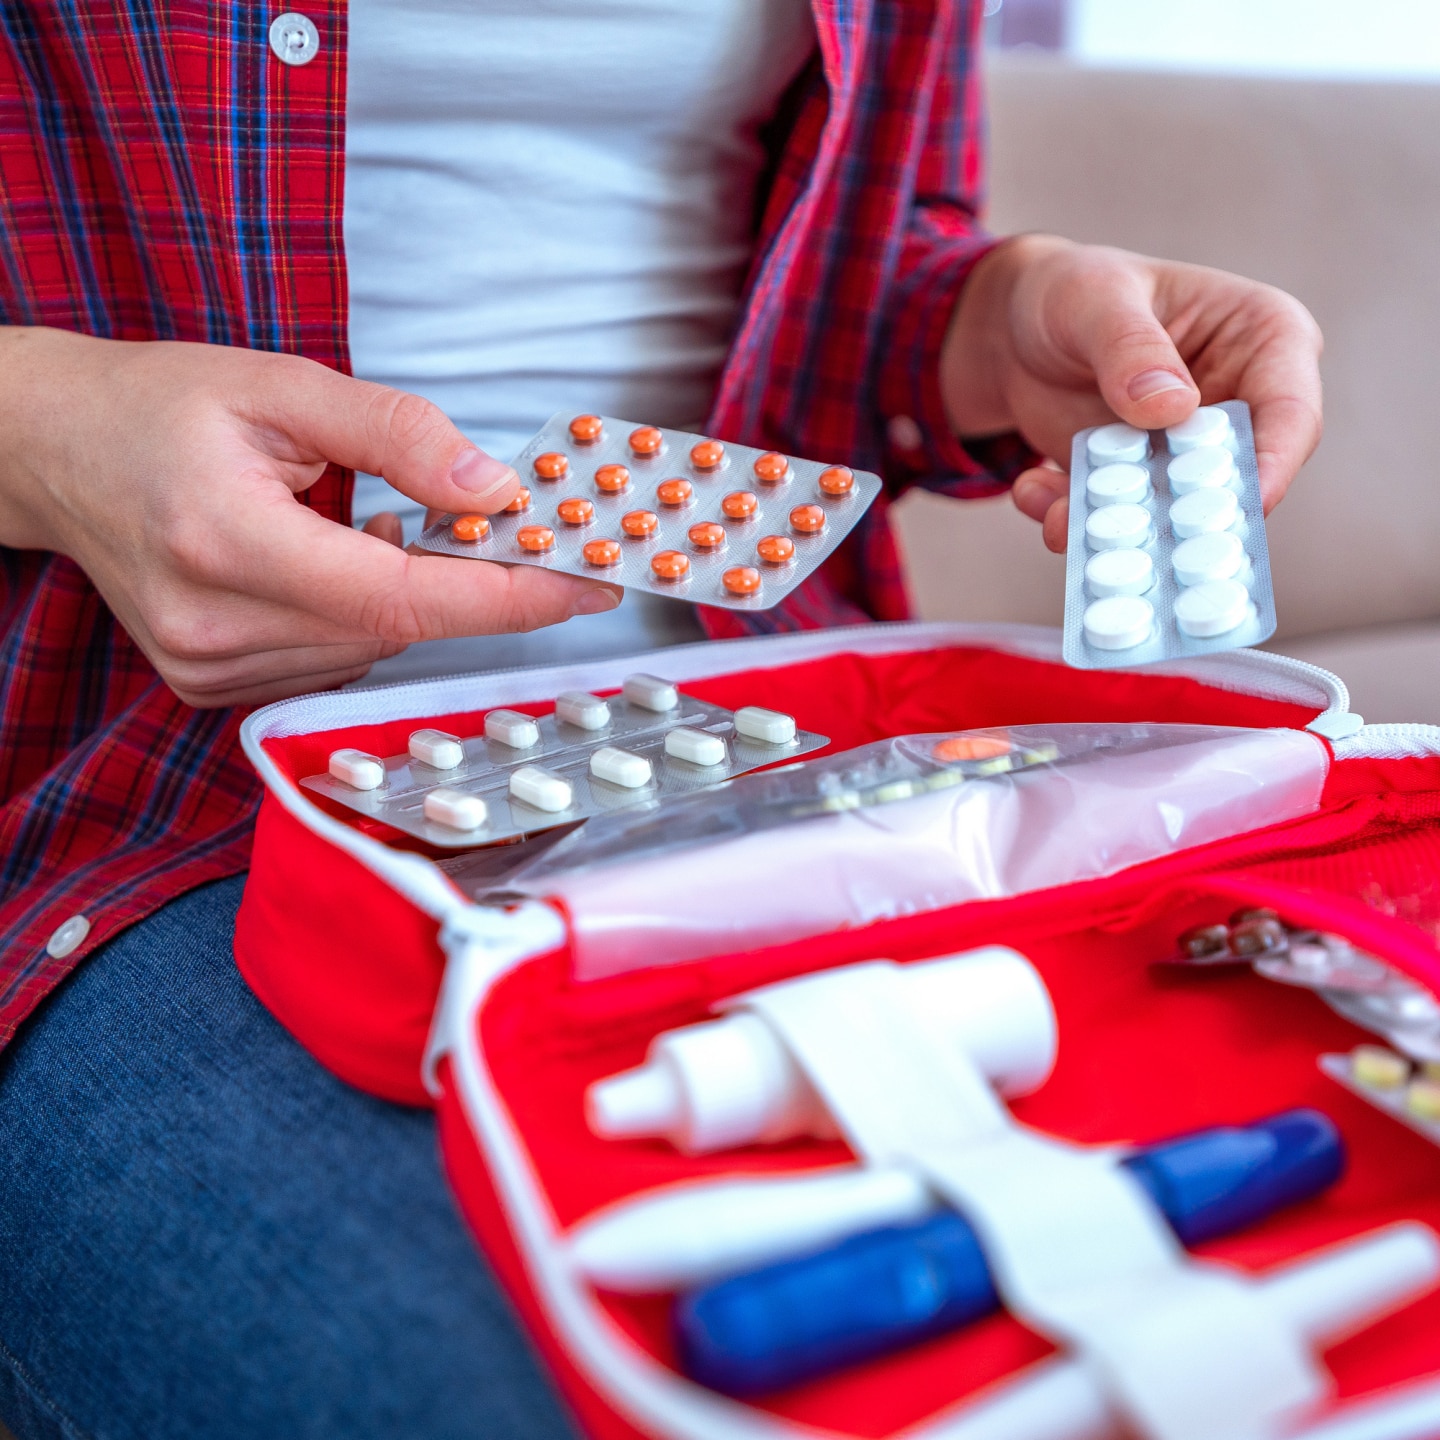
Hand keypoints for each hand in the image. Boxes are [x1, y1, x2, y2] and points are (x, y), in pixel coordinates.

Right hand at [0, 328, 620, 705]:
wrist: (51, 449)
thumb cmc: (159, 405)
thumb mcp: (282, 385)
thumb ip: (397, 435)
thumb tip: (497, 489)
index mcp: (228, 542)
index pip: (403, 598)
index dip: (508, 597)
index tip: (589, 584)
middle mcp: (215, 625)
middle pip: (395, 628)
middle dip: (467, 585)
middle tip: (506, 531)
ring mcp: (208, 667)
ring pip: (369, 648)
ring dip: (403, 596)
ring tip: (362, 524)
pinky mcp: (210, 685)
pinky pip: (331, 658)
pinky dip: (359, 616)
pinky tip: (325, 562)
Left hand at [938, 235, 1323, 550]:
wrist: (1013, 330)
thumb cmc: (1073, 291)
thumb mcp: (1095, 299)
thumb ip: (1131, 348)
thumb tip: (1173, 407)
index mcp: (1264, 340)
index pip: (1290, 410)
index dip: (1275, 462)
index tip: (1247, 504)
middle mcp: (1236, 405)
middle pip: (1237, 478)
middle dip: (1191, 518)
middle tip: (1143, 535)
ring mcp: (1184, 454)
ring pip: (1171, 512)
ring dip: (1119, 526)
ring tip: (1060, 520)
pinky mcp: (1137, 485)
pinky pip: (1115, 517)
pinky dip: (1071, 517)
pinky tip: (1032, 490)